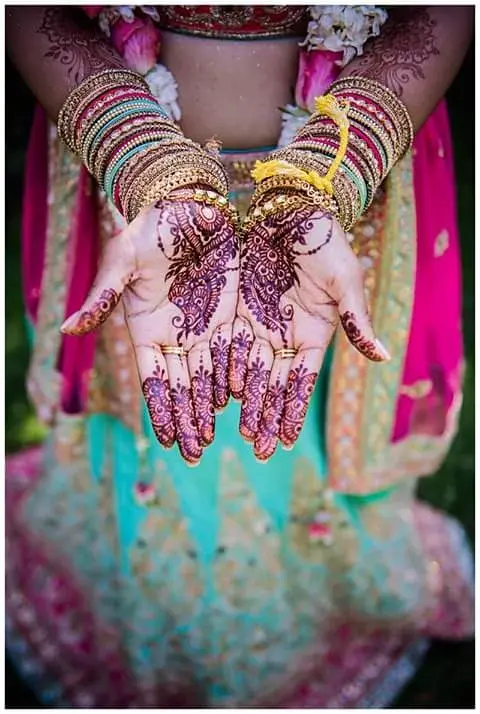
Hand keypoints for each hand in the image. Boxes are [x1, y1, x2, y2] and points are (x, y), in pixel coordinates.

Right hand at [61, 193, 238, 464]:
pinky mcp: (229, 314)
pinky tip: (243, 401)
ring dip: (213, 407)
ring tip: (218, 437)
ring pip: (210, 376)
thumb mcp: (123, 261)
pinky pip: (235, 351)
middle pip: (183, 386)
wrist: (185, 205)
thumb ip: (103, 296)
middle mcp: (175, 335)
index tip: (169, 441)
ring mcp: (203, 327)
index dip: (162, 410)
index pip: (155, 379)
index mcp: (146, 329)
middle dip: (189, 420)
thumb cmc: (149, 230)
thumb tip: (67, 328)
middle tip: (196, 454)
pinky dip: (238, 377)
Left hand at [229, 204, 389, 461]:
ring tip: (233, 432)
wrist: (292, 211)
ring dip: (241, 402)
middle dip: (265, 417)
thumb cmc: (324, 242)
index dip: (293, 411)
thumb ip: (356, 321)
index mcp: (313, 335)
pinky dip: (220, 370)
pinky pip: (225, 345)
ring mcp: (259, 325)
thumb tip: (382, 357)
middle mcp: (284, 336)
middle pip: (272, 384)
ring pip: (247, 371)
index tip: (285, 442)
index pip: (301, 382)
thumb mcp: (344, 281)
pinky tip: (212, 395)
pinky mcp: (236, 310)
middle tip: (257, 451)